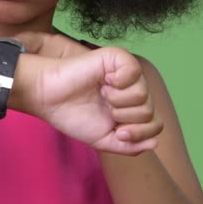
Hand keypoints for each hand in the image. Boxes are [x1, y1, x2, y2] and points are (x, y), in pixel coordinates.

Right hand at [13, 31, 162, 155]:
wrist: (47, 98)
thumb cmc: (71, 115)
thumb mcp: (103, 140)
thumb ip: (129, 146)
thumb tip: (155, 142)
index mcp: (129, 107)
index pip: (154, 124)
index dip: (140, 133)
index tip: (118, 133)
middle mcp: (131, 88)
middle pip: (150, 111)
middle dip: (125, 117)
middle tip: (105, 109)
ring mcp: (125, 72)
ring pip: (143, 95)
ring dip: (119, 102)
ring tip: (102, 95)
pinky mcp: (116, 58)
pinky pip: (134, 72)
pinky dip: (120, 82)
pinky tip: (105, 83)